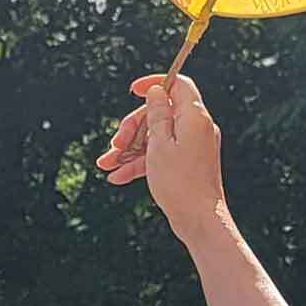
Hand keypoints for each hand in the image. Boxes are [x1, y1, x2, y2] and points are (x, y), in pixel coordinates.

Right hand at [95, 73, 227, 243]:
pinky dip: (140, 163)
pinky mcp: (186, 164)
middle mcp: (196, 128)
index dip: (154, 84)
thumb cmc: (179, 182)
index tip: (133, 91)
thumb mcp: (159, 144)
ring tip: (106, 164)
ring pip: (155, 137)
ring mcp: (192, 146)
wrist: (199, 221)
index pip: (178, 84)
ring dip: (129, 150)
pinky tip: (117, 177)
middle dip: (132, 128)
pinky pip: (161, 155)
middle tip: (115, 144)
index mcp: (194, 117)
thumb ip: (157, 114)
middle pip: (160, 113)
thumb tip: (157, 91)